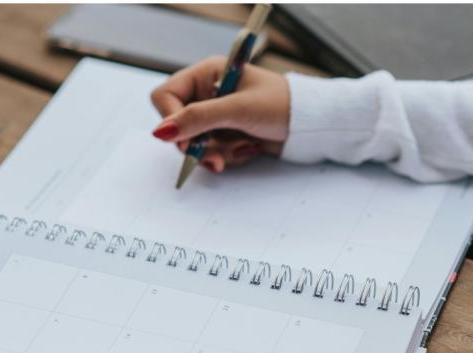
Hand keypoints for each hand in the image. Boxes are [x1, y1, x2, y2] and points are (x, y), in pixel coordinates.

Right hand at [150, 56, 289, 172]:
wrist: (311, 124)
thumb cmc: (281, 105)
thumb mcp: (237, 109)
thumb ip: (198, 118)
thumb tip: (161, 132)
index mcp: (207, 74)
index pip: (166, 96)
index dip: (171, 120)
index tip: (185, 139)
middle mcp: (208, 93)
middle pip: (179, 125)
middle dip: (198, 144)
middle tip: (215, 158)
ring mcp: (218, 116)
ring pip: (196, 143)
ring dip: (218, 152)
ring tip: (244, 148)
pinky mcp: (228, 134)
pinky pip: (213, 152)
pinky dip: (230, 155)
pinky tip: (250, 148)